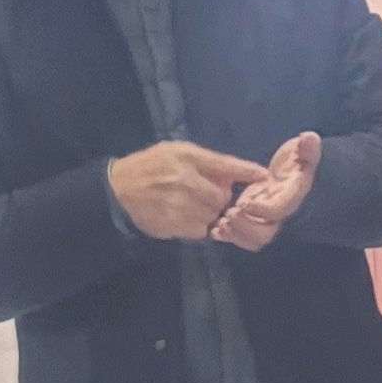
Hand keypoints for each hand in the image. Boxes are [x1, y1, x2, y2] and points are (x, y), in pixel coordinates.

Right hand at [111, 140, 270, 240]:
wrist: (118, 188)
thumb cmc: (151, 166)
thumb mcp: (177, 151)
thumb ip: (206, 162)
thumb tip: (234, 179)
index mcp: (187, 157)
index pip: (225, 165)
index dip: (247, 172)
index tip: (263, 177)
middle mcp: (184, 179)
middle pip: (222, 197)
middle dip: (219, 199)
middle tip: (206, 195)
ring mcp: (178, 204)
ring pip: (212, 216)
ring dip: (208, 214)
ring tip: (191, 206)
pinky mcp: (172, 224)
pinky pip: (199, 230)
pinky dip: (197, 226)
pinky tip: (183, 216)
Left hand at [209, 133, 323, 251]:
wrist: (293, 174)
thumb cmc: (297, 162)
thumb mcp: (304, 151)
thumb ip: (307, 148)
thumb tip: (309, 138)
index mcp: (290, 198)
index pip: (278, 210)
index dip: (262, 210)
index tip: (245, 202)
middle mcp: (277, 214)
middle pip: (265, 233)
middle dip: (245, 227)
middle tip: (229, 214)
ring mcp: (263, 221)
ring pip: (252, 240)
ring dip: (235, 234)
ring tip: (220, 223)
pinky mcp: (252, 221)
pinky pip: (241, 238)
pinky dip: (228, 236)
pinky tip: (216, 229)